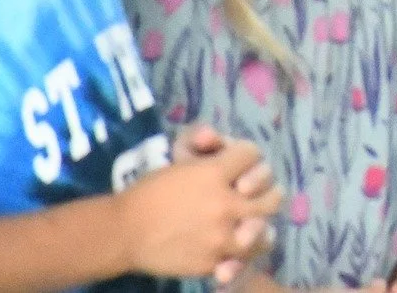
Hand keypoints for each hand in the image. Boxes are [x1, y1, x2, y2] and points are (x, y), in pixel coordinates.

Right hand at [119, 138, 281, 282]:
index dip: (247, 156)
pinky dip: (243, 254)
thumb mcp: (176, 159)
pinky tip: (239, 246)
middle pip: (272, 196)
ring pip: (264, 231)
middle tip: (257, 196)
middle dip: (266, 192)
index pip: (252, 154)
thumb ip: (200, 144)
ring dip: (260, 225)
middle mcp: (224, 204)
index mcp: (214, 173)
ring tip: (254, 223)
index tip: (241, 162)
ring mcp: (221, 236)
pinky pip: (242, 259)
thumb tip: (213, 136)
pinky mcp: (213, 262)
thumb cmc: (149, 192)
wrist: (123, 232)